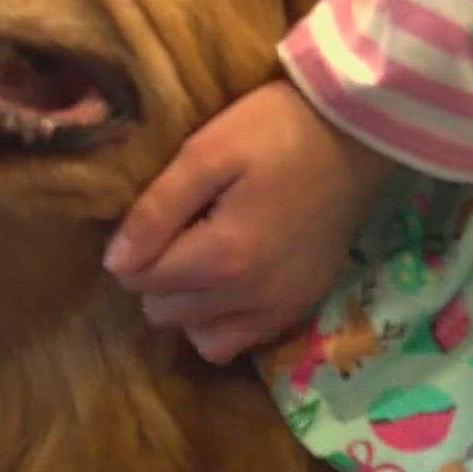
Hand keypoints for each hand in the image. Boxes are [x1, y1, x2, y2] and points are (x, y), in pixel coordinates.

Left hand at [104, 80, 395, 363]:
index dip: (132, 248)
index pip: (140, 280)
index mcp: (222, 256)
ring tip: (200, 257)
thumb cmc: (275, 129)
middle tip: (178, 229)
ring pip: (200, 335)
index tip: (152, 216)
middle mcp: (250, 297)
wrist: (357, 130)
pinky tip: (228, 281)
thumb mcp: (206, 152)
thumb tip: (115, 263)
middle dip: (158, 276)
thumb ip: (157, 210)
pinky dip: (223, 321)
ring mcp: (280, 308)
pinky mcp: (302, 305)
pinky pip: (242, 342)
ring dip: (187, 304)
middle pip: (165, 312)